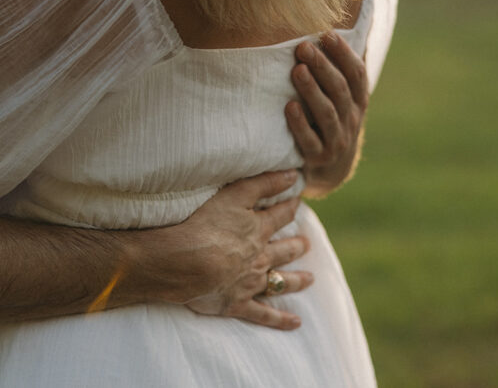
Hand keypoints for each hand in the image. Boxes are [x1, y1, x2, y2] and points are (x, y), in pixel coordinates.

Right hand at [146, 170, 312, 329]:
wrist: (188, 263)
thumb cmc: (206, 225)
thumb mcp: (234, 195)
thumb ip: (262, 183)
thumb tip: (292, 175)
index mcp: (257, 230)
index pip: (279, 215)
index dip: (289, 207)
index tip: (297, 202)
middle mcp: (259, 257)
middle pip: (283, 250)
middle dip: (296, 246)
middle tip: (307, 244)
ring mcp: (250, 283)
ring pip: (280, 281)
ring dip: (295, 280)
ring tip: (310, 279)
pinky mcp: (237, 304)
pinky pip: (264, 314)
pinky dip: (280, 319)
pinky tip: (296, 323)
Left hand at [287, 32, 368, 197]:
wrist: (331, 171)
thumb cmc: (331, 122)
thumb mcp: (342, 100)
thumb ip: (339, 72)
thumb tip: (330, 31)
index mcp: (358, 102)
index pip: (357, 74)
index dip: (344, 53)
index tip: (327, 34)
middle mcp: (351, 120)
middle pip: (340, 89)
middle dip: (322, 66)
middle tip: (304, 47)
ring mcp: (336, 140)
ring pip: (327, 113)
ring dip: (311, 90)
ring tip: (297, 70)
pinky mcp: (317, 158)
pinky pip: (309, 140)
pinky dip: (299, 123)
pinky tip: (288, 107)